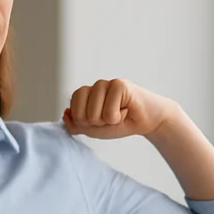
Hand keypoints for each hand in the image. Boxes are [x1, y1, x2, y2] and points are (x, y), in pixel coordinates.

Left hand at [63, 78, 183, 139]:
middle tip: (110, 118)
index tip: (100, 121)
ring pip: (94, 114)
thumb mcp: (94, 129)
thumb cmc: (122, 123)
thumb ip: (76, 124)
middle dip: (96, 123)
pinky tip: (127, 110)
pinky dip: (119, 118)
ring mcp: (106, 84)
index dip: (86, 122)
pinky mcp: (119, 85)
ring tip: (120, 113)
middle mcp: (94, 87)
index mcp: (87, 95)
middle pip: (80, 113)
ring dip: (108, 121)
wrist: (147, 121)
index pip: (73, 109)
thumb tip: (66, 114)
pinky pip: (109, 112)